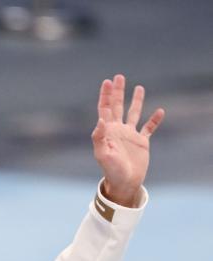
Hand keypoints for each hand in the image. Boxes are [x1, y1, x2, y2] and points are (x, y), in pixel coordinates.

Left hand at [92, 73, 164, 206]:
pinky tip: (160, 111)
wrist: (124, 184)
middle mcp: (118, 131)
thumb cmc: (111, 171)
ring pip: (133, 114)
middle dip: (118, 92)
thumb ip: (99, 137)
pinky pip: (149, 128)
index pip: (105, 110)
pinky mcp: (141, 143)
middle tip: (119, 77)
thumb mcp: (103, 154)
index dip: (105, 96)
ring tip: (139, 88)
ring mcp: (130, 136)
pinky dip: (154, 120)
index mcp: (108, 132)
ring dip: (136, 101)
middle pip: (117, 107)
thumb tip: (101, 120)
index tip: (107, 82)